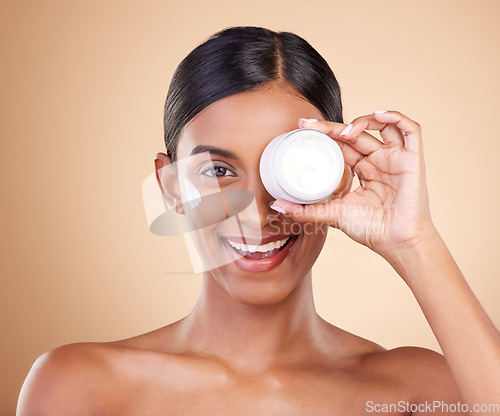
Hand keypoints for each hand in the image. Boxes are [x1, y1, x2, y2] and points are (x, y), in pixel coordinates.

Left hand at [272, 111, 437, 256]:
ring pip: (381, 126)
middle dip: (332, 127)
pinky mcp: (413, 159)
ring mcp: (397, 158)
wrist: (397, 243)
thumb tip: (276, 206)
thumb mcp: (332, 215)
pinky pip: (410, 129)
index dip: (324, 135)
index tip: (302, 128)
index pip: (343, 145)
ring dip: (361, 122)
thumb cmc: (371, 230)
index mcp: (364, 171)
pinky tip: (377, 114)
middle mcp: (379, 161)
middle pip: (356, 134)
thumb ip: (306, 210)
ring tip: (342, 132)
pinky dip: (395, 116)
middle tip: (308, 125)